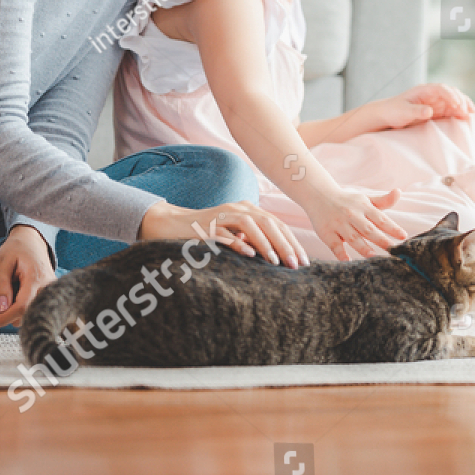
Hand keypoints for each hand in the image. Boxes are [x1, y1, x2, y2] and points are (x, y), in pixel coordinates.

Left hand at [0, 225, 56, 329]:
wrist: (32, 240)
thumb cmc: (16, 249)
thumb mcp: (2, 263)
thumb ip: (1, 285)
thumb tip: (1, 309)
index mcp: (36, 278)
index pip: (21, 307)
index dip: (3, 318)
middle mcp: (48, 287)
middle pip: (27, 314)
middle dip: (8, 314)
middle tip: (0, 298)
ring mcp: (52, 291)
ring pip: (31, 314)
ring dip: (16, 310)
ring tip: (12, 290)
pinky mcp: (52, 294)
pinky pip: (35, 308)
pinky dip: (23, 307)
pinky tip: (19, 294)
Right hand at [139, 199, 309, 268]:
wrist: (171, 225)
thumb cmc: (207, 234)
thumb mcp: (234, 235)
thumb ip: (253, 240)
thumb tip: (279, 258)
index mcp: (247, 210)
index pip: (276, 224)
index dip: (292, 242)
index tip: (303, 261)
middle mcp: (237, 209)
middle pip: (268, 223)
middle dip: (285, 244)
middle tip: (296, 265)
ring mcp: (221, 216)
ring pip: (250, 225)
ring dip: (265, 243)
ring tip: (276, 262)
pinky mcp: (206, 227)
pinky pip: (225, 234)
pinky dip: (238, 243)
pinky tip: (250, 255)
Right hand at [305, 188, 406, 260]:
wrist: (318, 194)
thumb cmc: (347, 201)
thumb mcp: (365, 199)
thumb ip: (383, 200)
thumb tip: (399, 192)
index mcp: (364, 207)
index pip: (380, 218)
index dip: (392, 227)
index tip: (403, 236)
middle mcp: (352, 215)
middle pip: (368, 229)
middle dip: (381, 240)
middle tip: (393, 250)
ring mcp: (339, 225)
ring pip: (353, 238)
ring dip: (363, 248)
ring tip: (374, 256)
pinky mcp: (327, 233)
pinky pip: (335, 246)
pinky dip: (341, 254)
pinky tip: (348, 261)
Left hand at [365, 83, 474, 131]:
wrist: (387, 116)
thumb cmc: (393, 111)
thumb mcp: (403, 112)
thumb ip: (416, 111)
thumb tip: (430, 110)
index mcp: (424, 90)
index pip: (441, 89)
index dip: (451, 96)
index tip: (457, 105)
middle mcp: (432, 94)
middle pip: (451, 93)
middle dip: (461, 100)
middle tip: (467, 112)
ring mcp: (436, 102)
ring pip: (454, 101)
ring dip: (463, 106)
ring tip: (471, 114)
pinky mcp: (437, 111)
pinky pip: (452, 110)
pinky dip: (460, 113)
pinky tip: (467, 118)